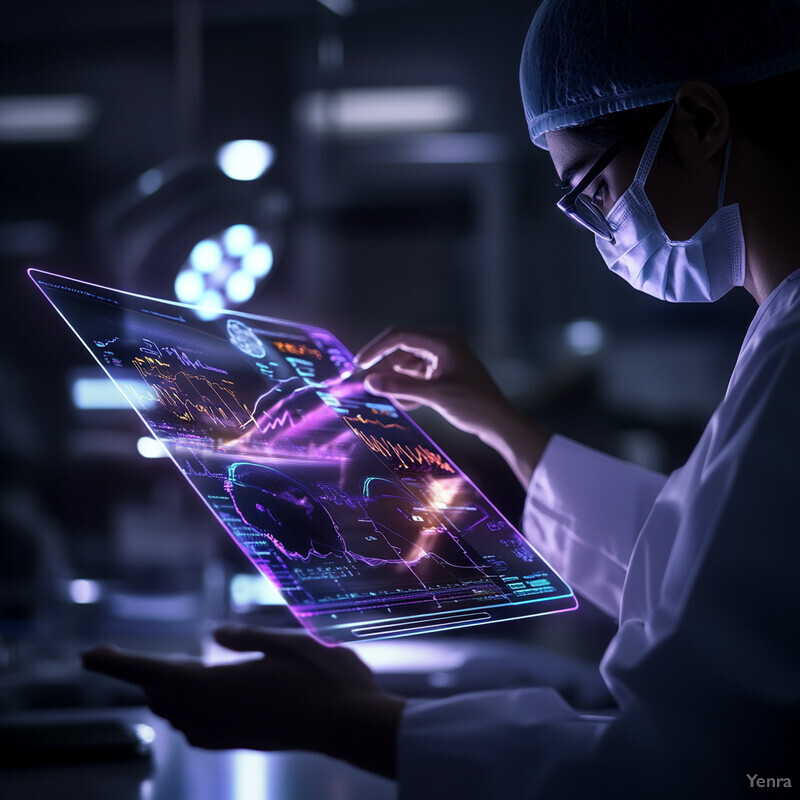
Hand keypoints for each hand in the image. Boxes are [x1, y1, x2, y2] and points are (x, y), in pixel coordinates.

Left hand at [82, 625, 404, 777]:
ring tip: (165, 671)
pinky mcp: (242, 742)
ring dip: (166, 693)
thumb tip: (215, 634)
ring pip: (177, 715)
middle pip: (160, 696)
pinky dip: (188, 709)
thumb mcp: (285, 642)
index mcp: (215, 685)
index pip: (152, 672)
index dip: (118, 663)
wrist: (351, 725)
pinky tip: (204, 695)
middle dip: (144, 676)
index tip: (89, 654)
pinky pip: (198, 728)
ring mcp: (227, 733)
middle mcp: (212, 714)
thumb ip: (246, 638)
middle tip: (129, 657)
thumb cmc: (322, 676)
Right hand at [355, 327, 513, 437]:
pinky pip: (417, 375)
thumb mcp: (434, 396)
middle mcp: (442, 343)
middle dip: (386, 370)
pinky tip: (410, 404)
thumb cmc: (473, 406)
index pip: (399, 336)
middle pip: (401, 350)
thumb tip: (369, 382)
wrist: (499, 422)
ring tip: (399, 402)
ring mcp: (443, 357)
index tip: (358, 365)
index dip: (376, 349)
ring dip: (399, 383)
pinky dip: (410, 388)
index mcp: (443, 341)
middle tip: (369, 387)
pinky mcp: (443, 371)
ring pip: (407, 365)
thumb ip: (400, 388)